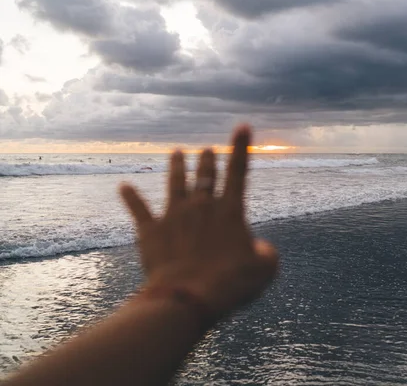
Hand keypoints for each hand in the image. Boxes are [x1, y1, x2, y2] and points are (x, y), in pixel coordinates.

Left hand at [119, 125, 277, 318]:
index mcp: (230, 211)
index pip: (238, 172)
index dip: (240, 147)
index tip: (241, 126)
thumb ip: (267, 252)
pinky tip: (123, 187)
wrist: (187, 297)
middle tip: (206, 149)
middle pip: (205, 175)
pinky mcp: (151, 231)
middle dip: (207, 159)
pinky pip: (139, 210)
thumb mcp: (265, 269)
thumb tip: (260, 247)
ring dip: (176, 167)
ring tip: (176, 153)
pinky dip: (131, 197)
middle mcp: (201, 206)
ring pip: (175, 183)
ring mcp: (174, 216)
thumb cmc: (231, 283)